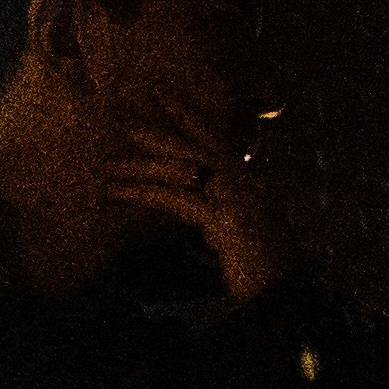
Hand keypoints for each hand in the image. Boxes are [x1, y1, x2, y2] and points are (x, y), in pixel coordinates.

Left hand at [100, 96, 290, 304]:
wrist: (282, 297)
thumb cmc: (262, 276)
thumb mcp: (238, 241)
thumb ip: (220, 225)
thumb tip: (205, 224)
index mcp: (248, 184)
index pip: (213, 138)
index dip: (185, 114)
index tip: (159, 91)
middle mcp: (244, 183)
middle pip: (192, 146)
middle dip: (153, 130)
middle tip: (118, 115)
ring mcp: (236, 198)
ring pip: (180, 169)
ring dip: (139, 168)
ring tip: (106, 167)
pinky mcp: (224, 219)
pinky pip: (175, 199)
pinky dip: (142, 195)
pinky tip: (116, 194)